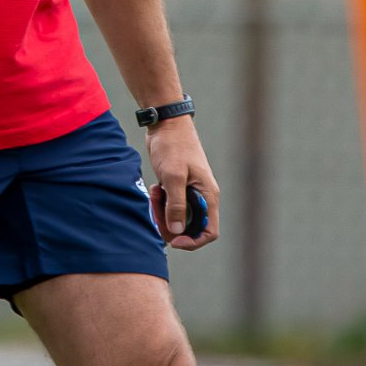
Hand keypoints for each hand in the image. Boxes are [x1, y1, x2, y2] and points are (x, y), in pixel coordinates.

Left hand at [147, 115, 218, 250]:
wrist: (166, 123)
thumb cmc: (173, 145)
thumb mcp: (173, 175)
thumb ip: (176, 204)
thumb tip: (176, 232)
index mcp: (208, 196)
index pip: (210, 232)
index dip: (193, 242)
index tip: (174, 240)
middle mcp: (202, 196)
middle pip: (190, 227)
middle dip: (171, 226)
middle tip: (156, 212)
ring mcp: (190, 192)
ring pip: (177, 217)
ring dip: (163, 212)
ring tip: (155, 193)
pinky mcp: (178, 187)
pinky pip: (170, 206)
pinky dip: (160, 203)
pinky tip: (155, 188)